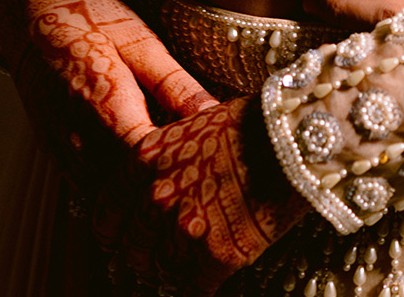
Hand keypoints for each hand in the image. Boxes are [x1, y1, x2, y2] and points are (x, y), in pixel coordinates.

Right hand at [0, 0, 215, 186]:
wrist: (32, 15)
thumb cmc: (88, 17)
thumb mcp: (141, 41)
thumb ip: (175, 84)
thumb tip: (210, 111)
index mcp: (107, 107)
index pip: (149, 162)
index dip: (179, 162)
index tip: (204, 151)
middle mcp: (80, 138)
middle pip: (129, 184)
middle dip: (162, 177)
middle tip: (192, 159)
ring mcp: (64, 150)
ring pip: (108, 190)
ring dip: (137, 183)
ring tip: (167, 160)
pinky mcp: (55, 152)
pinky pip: (88, 183)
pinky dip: (114, 180)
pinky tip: (134, 159)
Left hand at [90, 95, 304, 294]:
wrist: (297, 133)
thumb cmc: (254, 121)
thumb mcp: (195, 126)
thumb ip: (167, 161)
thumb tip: (158, 187)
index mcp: (145, 161)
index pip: (106, 214)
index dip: (117, 231)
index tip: (125, 237)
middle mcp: (155, 197)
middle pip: (132, 251)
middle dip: (146, 256)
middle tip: (165, 254)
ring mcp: (183, 228)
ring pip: (160, 273)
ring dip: (174, 271)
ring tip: (191, 263)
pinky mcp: (215, 255)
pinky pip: (194, 288)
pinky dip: (202, 284)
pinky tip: (214, 272)